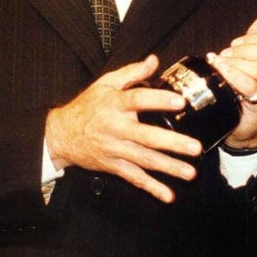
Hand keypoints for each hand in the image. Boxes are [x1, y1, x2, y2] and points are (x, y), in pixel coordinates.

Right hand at [45, 55, 202, 202]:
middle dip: (172, 143)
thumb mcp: (105, 83)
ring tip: (190, 172)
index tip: (180, 102)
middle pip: (146, 136)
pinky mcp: (113, 166)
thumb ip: (131, 72)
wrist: (61, 134)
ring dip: (169, 168)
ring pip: (144, 160)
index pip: (138, 100)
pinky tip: (168, 195)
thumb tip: (154, 61)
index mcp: (114, 104)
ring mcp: (114, 149)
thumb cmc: (86, 106)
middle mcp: (115, 128)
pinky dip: (151, 188)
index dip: (159, 100)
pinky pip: (134, 178)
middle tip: (195, 147)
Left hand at [206, 13, 256, 147]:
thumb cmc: (243, 89)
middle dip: (243, 50)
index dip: (252, 39)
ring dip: (235, 63)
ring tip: (220, 63)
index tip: (235, 44)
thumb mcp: (249, 59)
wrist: (238, 122)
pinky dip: (232, 74)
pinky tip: (220, 70)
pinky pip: (249, 85)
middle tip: (226, 54)